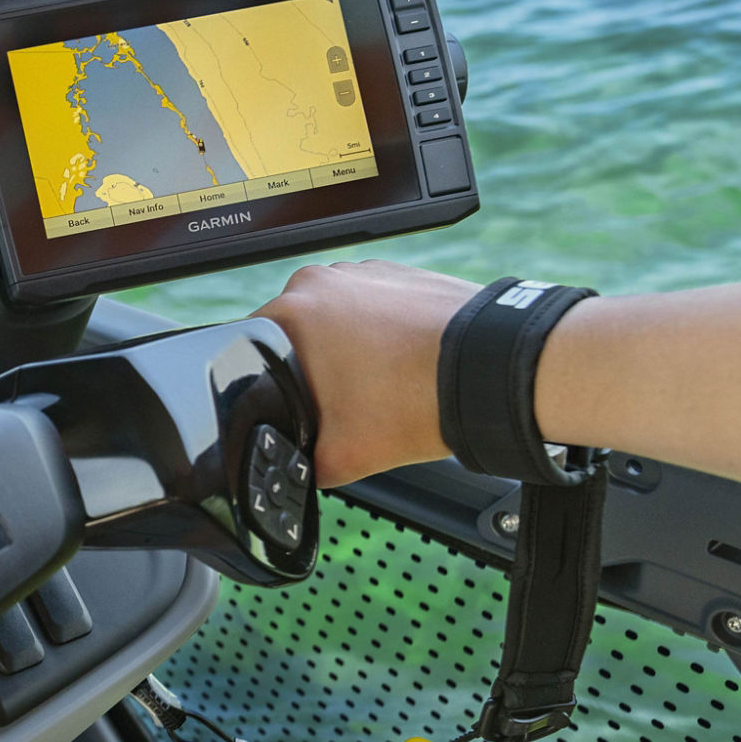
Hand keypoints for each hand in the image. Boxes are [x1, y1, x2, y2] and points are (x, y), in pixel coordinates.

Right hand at [252, 260, 478, 486]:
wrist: (490, 373)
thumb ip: (302, 467)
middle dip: (311, 370)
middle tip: (344, 404)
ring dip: (347, 350)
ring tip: (379, 385)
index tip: (297, 410)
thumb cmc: (420, 400)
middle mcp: (320, 281)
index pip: (250, 354)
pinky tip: (402, 365)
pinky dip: (382, 334)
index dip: (268, 391)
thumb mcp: (341, 457)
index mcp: (289, 313)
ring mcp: (362, 271)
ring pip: (334, 320)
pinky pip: (372, 307)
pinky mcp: (399, 273)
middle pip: (293, 336)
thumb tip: (297, 470)